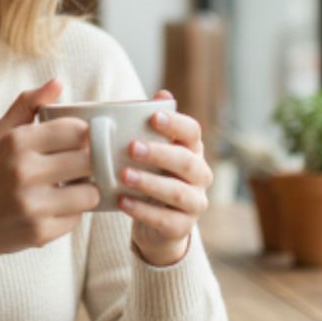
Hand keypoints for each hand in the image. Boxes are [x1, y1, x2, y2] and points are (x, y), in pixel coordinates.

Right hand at [0, 79, 101, 275]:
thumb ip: (26, 106)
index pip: (76, 130)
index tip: (78, 142)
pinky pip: (77, 219)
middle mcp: (24, 171)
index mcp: (16, 142)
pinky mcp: (39, 233)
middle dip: (89, 163)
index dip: (84, 135)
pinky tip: (52, 210)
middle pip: (89, 160)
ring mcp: (32, 204)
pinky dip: (70, 215)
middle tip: (77, 166)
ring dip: (84, 191)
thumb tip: (58, 83)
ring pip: (90, 193)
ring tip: (67, 189)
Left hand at [118, 90, 212, 266]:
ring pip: (177, 192)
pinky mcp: (182, 227)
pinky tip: (121, 202)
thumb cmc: (151, 176)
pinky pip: (165, 219)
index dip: (176, 124)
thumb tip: (161, 93)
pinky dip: (142, 211)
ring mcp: (195, 203)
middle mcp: (200, 175)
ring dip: (149, 183)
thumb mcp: (151, 152)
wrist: (157, 224)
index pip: (193, 132)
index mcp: (192, 150)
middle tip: (131, 147)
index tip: (153, 117)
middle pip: (187, 162)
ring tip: (123, 175)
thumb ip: (151, 126)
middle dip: (160, 153)